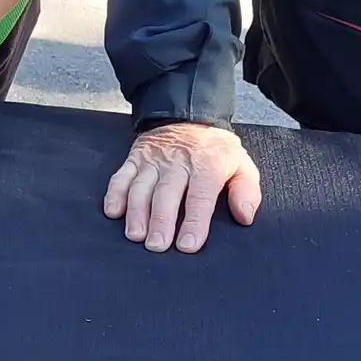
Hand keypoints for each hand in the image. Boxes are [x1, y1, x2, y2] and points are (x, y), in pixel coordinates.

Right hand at [104, 122, 261, 252]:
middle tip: (157, 245)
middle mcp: (176, 162)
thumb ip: (247, 191)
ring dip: (136, 212)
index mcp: (206, 165)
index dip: (193, 222)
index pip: (199, 197)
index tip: (188, 245)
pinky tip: (113, 212)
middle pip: (166, 194)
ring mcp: (152, 161)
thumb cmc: (215, 149)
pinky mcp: (134, 159)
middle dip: (160, 221)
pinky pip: (121, 176)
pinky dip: (115, 194)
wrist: (187, 115)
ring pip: (140, 187)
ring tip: (135, 235)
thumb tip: (244, 216)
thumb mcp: (242, 164)